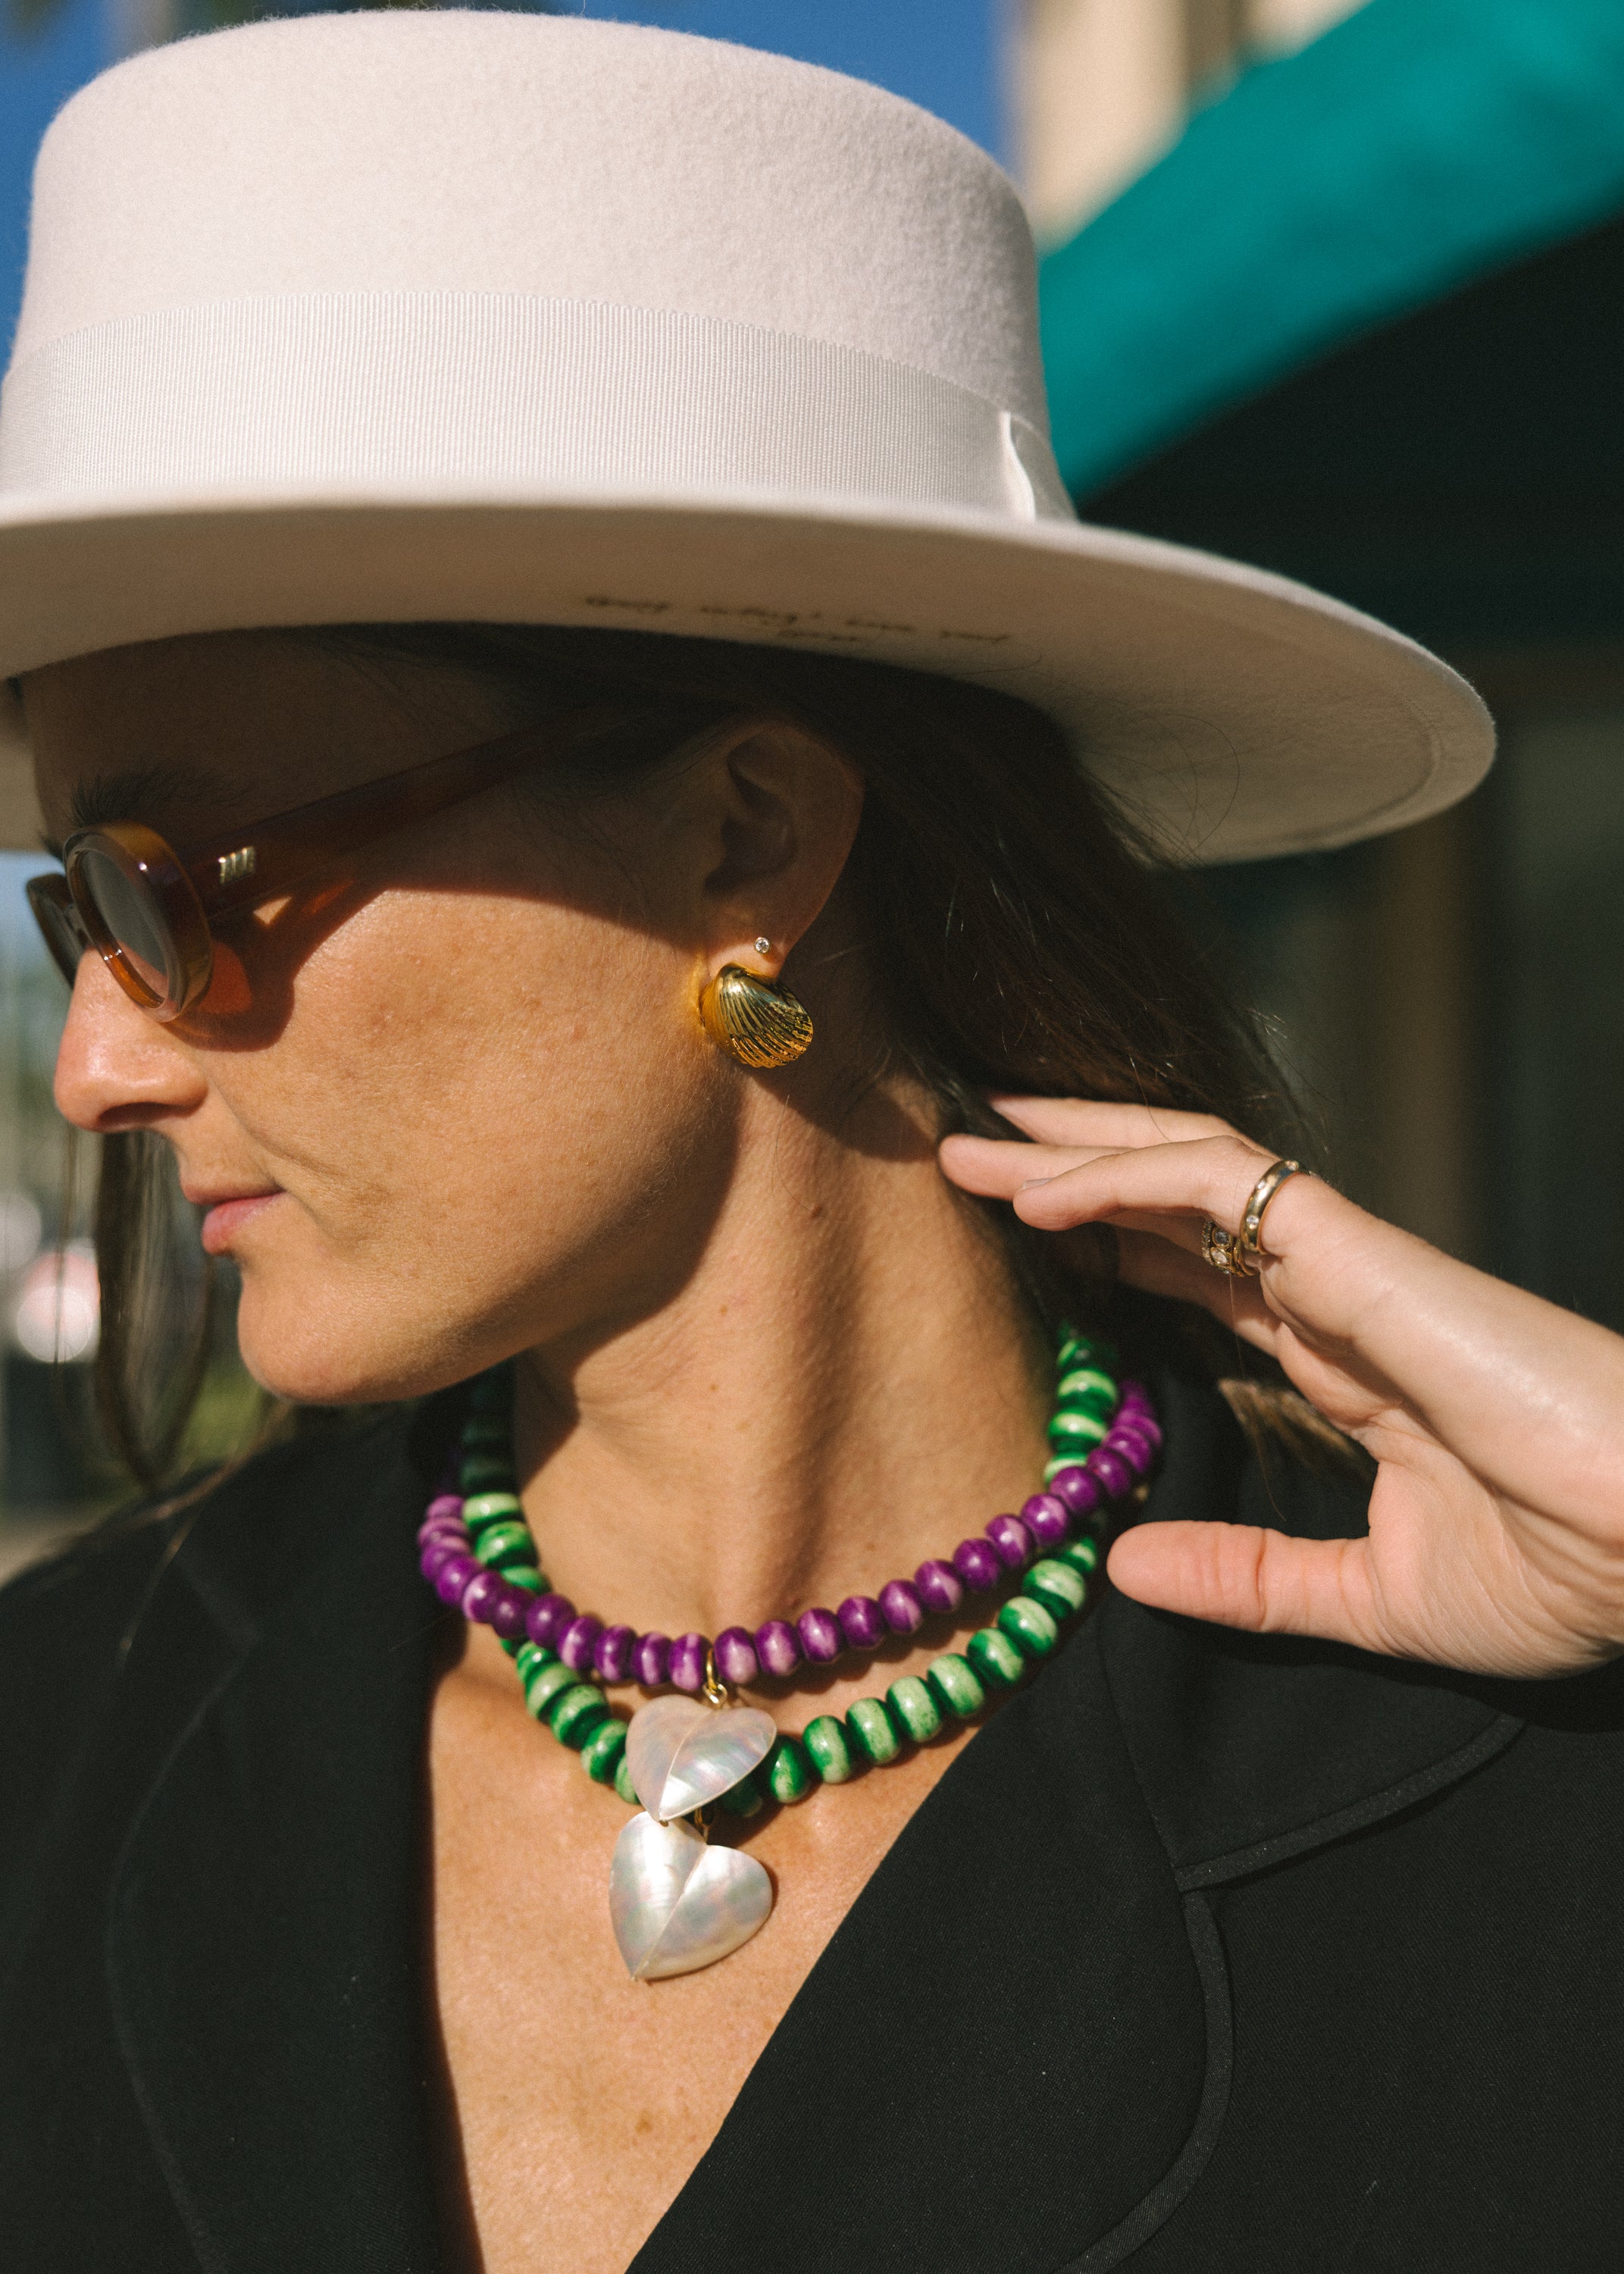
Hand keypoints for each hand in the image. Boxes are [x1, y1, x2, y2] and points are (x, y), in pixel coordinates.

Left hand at [940, 1098, 1623, 1678]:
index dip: (1115, 1240)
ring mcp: (1350, 1263)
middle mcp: (1337, 1294)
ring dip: (1075, 1148)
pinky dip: (1122, 1176)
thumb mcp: (1372, 1596)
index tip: (1028, 1232)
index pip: (1205, 1273)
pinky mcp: (1365, 1251)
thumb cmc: (1571, 1574)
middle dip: (1072, 1164)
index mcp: (1347, 1359)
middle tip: (969, 1149)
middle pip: (1177, 1196)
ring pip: (1186, 1163)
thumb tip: (1126, 1569)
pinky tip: (1040, 1191)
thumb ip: (1251, 1579)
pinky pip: (1221, 1185)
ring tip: (974, 1144)